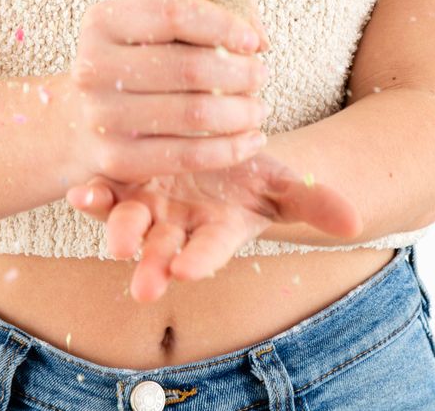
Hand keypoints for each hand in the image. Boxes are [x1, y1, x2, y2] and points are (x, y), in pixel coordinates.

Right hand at [65, 0, 271, 188]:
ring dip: (240, 112)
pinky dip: (229, 149)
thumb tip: (258, 41)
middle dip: (239, 73)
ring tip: (258, 107)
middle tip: (260, 75)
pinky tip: (250, 140)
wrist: (84, 117)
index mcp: (103, 22)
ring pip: (194, 113)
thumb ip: (206, 21)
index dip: (223, 25)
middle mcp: (94, 67)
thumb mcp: (153, 28)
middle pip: (188, 67)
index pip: (174, 14)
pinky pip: (187, 156)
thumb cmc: (136, 63)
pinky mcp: (117, 159)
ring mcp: (102, 116)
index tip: (253, 41)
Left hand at [65, 147, 361, 302]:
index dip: (200, 260)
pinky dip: (92, 195)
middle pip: (163, 251)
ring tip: (112, 239)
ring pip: (130, 225)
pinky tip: (80, 192)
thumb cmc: (253, 174)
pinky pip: (105, 192)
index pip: (209, 251)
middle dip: (152, 268)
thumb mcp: (285, 184)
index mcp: (216, 228)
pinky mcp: (125, 178)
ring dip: (118, 232)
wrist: (215, 148)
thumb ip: (316, 203)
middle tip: (143, 286)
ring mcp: (148, 204)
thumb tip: (354, 224)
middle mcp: (178, 225)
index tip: (187, 270)